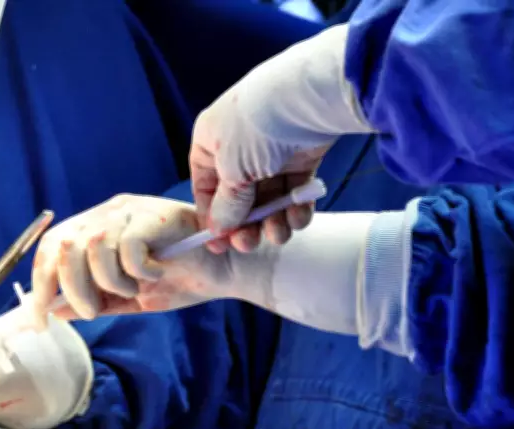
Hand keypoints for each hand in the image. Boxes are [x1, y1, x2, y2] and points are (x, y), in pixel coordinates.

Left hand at [31, 194, 275, 322]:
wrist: (227, 271)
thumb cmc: (181, 280)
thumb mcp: (127, 297)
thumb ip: (92, 300)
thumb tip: (52, 311)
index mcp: (99, 225)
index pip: (51, 245)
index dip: (41, 282)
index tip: (40, 319)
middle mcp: (111, 211)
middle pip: (64, 245)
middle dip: (72, 288)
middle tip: (94, 312)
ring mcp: (134, 210)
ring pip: (93, 247)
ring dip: (109, 283)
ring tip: (135, 289)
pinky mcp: (156, 215)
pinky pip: (127, 248)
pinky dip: (137, 272)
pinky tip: (157, 274)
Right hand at [189, 25, 371, 254]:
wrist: (308, 98)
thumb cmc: (256, 128)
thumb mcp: (232, 171)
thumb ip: (226, 204)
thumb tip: (218, 229)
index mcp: (211, 142)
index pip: (205, 188)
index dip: (212, 218)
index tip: (219, 246)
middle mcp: (238, 148)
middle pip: (238, 198)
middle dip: (244, 224)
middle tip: (249, 245)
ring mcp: (270, 153)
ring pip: (268, 199)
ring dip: (272, 221)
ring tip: (279, 233)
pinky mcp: (300, 157)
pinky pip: (293, 191)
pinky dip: (295, 208)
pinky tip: (298, 217)